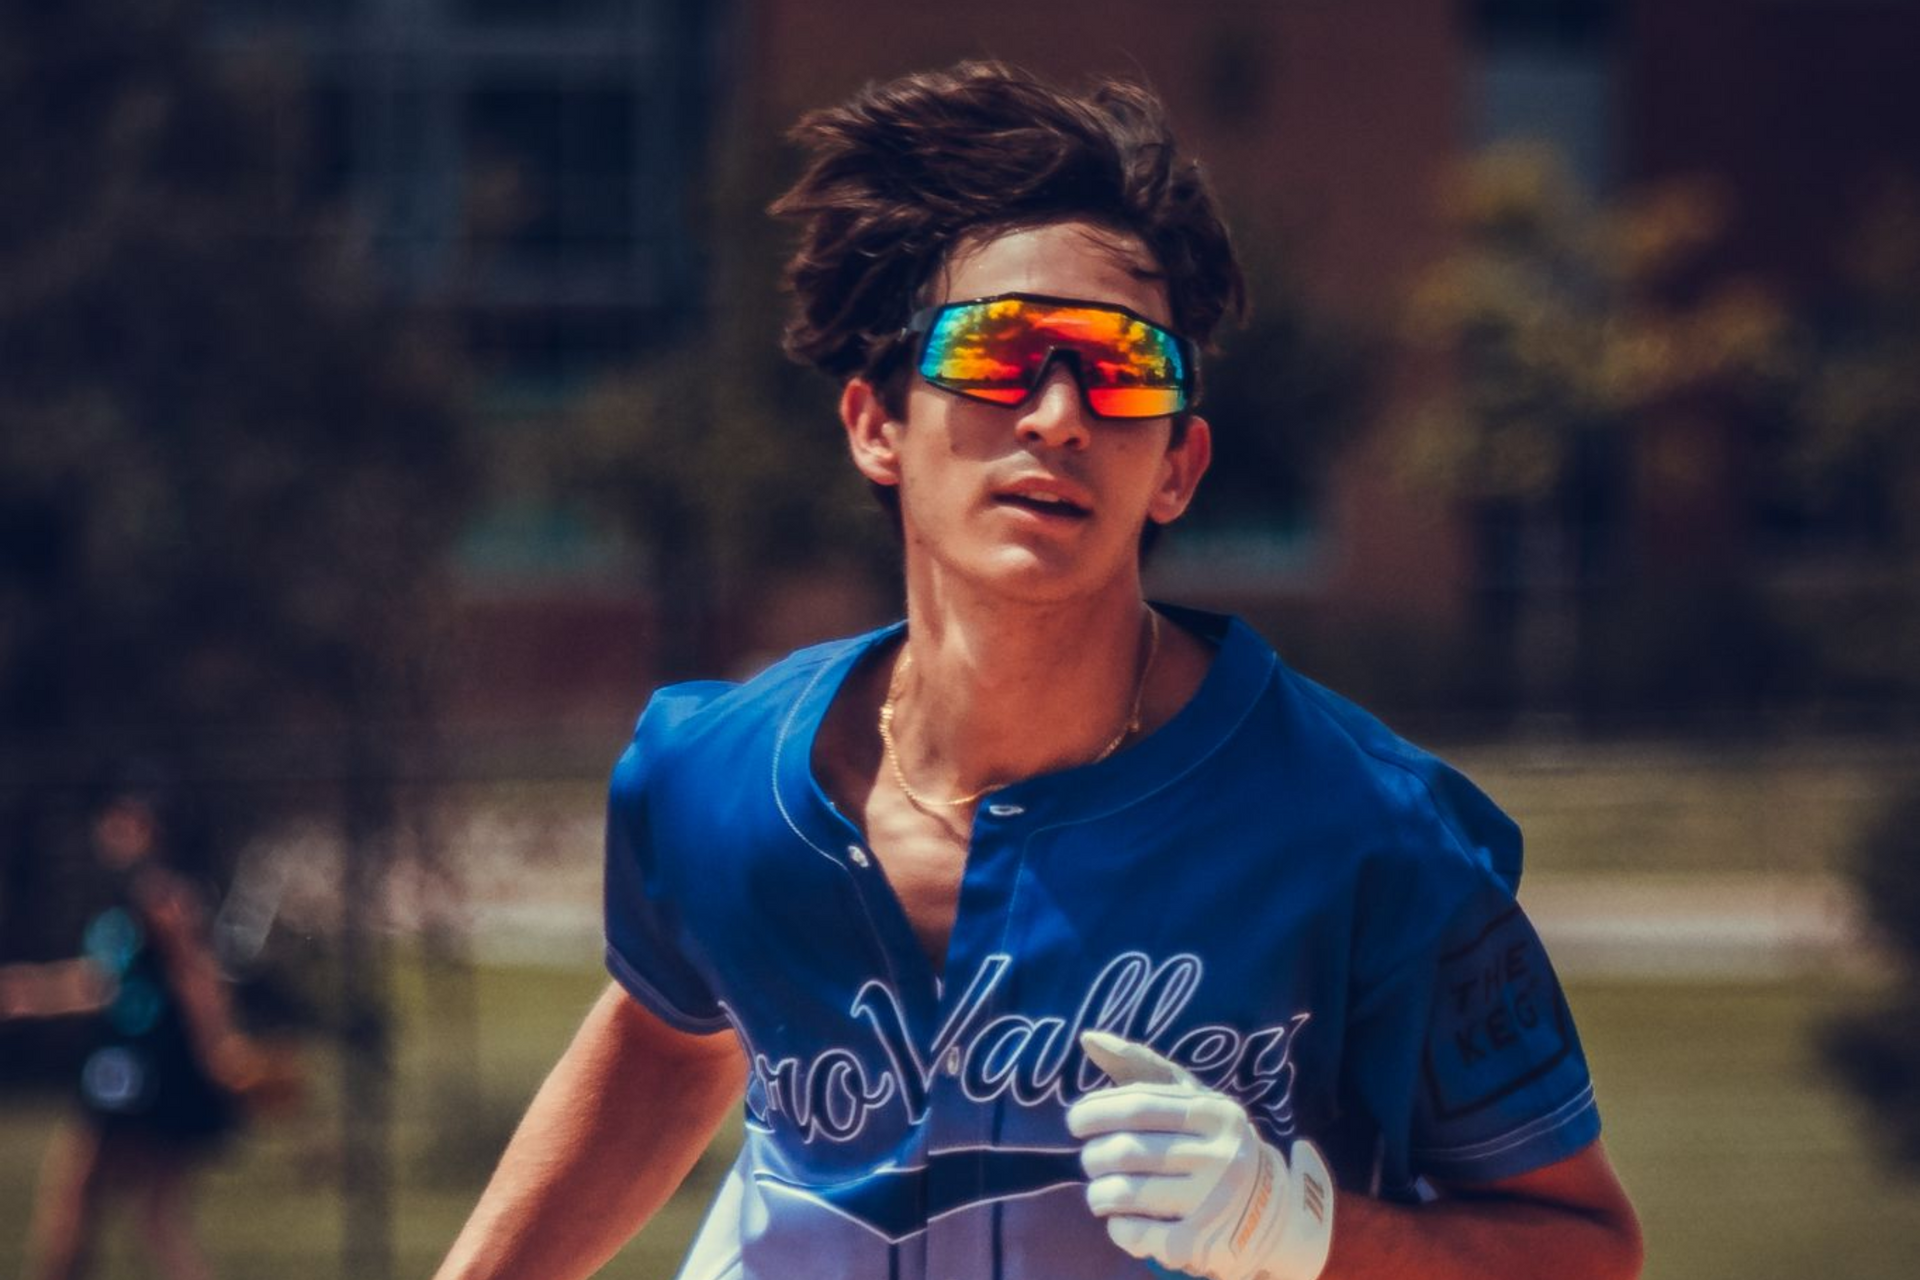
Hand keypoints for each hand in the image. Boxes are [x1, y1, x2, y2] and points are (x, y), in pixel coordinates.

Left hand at [1066, 1030, 1333, 1279]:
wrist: (1272, 1213)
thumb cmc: (1215, 1144)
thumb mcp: (1192, 1099)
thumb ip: (1142, 1067)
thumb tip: (1088, 1038)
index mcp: (1216, 1114)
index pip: (1138, 1105)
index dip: (1095, 1111)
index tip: (1075, 1121)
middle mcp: (1220, 1156)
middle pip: (1127, 1150)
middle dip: (1094, 1155)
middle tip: (1091, 1159)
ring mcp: (1212, 1204)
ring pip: (1126, 1193)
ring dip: (1098, 1193)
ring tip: (1099, 1191)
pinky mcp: (1200, 1244)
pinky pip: (1137, 1235)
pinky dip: (1117, 1228)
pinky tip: (1120, 1219)